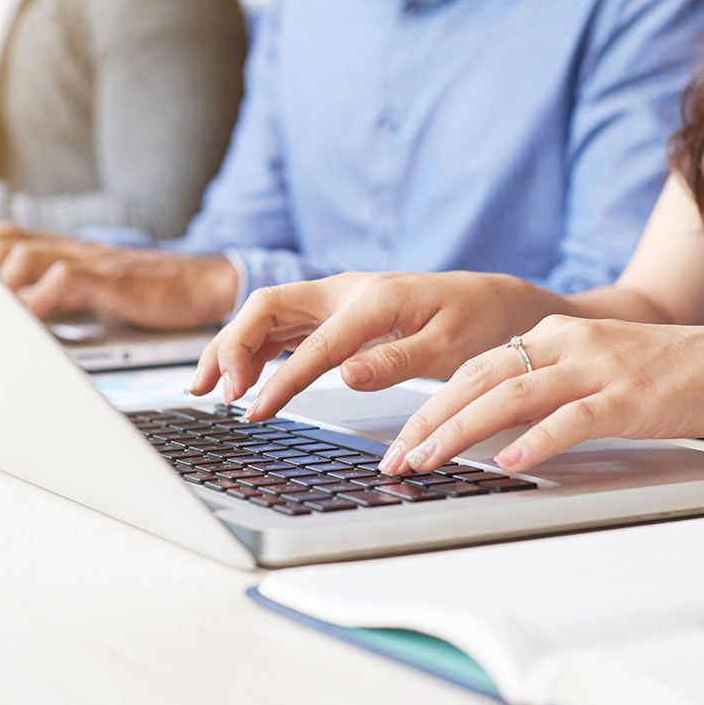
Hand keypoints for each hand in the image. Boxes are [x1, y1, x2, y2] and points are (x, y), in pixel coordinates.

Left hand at [0, 234, 238, 329]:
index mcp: (56, 248)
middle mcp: (65, 246)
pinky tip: (26, 326)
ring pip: (20, 257)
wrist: (197, 285)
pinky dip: (36, 303)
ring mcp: (86, 258)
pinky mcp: (107, 277)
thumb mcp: (85, 290)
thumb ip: (45, 295)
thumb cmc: (140, 292)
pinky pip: (60, 281)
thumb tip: (3, 318)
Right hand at [188, 271, 564, 419]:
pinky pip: (284, 328)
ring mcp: (338, 300)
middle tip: (211, 393)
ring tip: (204, 388)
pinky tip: (240, 377)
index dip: (278, 381)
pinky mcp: (338, 314)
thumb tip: (348, 374)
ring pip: (267, 317)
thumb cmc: (478, 322)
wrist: (499, 302)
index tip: (254, 412)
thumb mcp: (448, 346)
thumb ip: (396, 361)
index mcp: (371, 300)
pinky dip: (255, 350)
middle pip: (265, 310)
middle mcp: (345, 292)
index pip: (310, 344)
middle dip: (230, 348)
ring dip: (233, 348)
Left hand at [377, 317, 703, 476]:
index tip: (396, 442)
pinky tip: (508, 461)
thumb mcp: (588, 369)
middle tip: (394, 460)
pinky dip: (537, 440)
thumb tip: (486, 427)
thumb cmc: (662, 374)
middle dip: (428, 420)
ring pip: (511, 395)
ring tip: (428, 461)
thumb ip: (541, 390)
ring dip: (461, 431)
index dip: (427, 405)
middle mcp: (565, 344)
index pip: (471, 369)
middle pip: (477, 379)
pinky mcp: (629, 396)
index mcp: (550, 335)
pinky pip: (573, 418)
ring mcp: (596, 368)